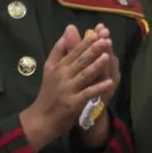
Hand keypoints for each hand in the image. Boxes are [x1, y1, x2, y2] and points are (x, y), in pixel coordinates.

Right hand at [21, 25, 120, 150]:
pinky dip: (98, 88)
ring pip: (84, 75)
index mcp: (58, 67)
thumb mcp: (49, 69)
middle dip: (93, 50)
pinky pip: (88, 94)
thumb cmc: (48, 93)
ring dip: (96, 66)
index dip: (85, 42)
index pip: (73, 52)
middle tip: (105, 40)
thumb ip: (57, 52)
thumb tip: (65, 34)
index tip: (96, 33)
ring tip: (107, 57)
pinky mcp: (73, 103)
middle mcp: (63, 76)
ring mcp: (68, 90)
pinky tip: (109, 83)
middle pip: (80, 61)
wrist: (42, 119)